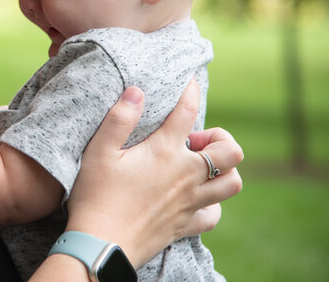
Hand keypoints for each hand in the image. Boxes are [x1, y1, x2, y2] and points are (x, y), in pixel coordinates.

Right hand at [65, 81, 242, 267]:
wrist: (101, 244)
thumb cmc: (96, 195)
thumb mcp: (99, 151)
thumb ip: (120, 118)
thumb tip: (137, 91)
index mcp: (165, 152)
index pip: (188, 111)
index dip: (191, 91)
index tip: (189, 83)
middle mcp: (186, 175)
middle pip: (231, 151)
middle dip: (220, 139)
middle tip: (193, 141)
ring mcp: (190, 202)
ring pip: (232, 184)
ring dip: (224, 170)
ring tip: (199, 166)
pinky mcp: (186, 225)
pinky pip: (214, 215)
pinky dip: (211, 204)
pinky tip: (193, 197)